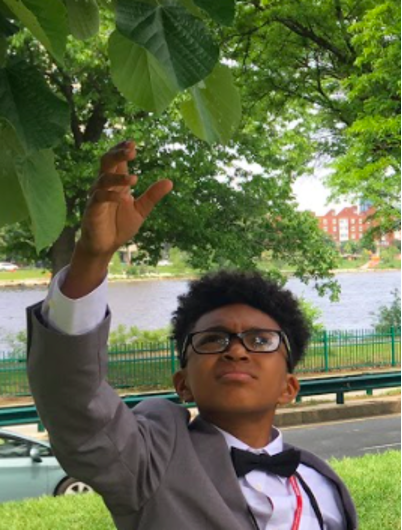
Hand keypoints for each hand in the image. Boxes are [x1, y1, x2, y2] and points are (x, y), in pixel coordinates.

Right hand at [81, 140, 172, 257]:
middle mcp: (105, 185)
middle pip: (107, 162)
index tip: (133, 143)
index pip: (117, 160)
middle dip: (118, 154)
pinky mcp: (92, 209)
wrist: (106, 245)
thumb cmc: (120, 225)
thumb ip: (152, 196)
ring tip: (135, 180)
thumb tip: (170, 182)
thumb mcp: (141, 210)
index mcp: (116, 182)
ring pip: (103, 178)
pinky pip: (99, 197)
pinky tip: (124, 198)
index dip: (122, 149)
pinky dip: (111, 196)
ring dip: (119, 177)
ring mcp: (97, 196)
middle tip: (132, 151)